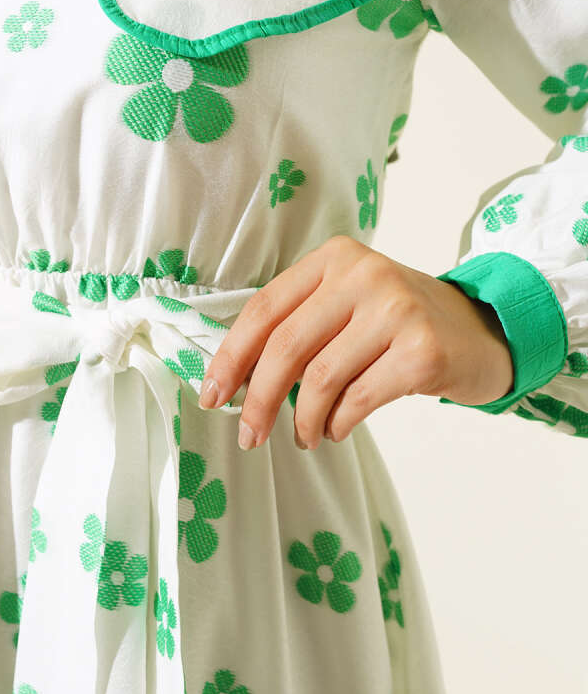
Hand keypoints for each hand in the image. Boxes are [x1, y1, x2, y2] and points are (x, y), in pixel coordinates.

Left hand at [198, 235, 514, 449]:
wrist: (481, 331)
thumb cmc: (398, 324)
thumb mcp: (348, 304)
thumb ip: (298, 325)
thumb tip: (233, 378)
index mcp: (334, 258)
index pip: (264, 308)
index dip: (231, 356)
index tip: (212, 395)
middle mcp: (363, 274)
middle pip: (285, 346)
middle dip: (256, 399)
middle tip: (248, 434)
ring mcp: (396, 309)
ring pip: (320, 378)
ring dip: (301, 419)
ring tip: (303, 436)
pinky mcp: (422, 349)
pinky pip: (357, 398)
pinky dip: (336, 422)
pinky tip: (335, 429)